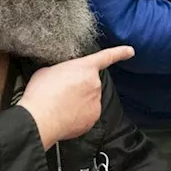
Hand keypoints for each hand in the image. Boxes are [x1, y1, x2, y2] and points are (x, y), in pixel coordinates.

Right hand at [19, 46, 134, 147]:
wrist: (40, 119)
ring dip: (78, 101)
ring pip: (89, 100)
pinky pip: (87, 114)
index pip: (106, 56)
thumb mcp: (47, 71)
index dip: (119, 52)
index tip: (130, 51)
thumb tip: (62, 77)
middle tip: (60, 93)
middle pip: (90, 83)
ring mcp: (96, 102)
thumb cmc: (40, 94)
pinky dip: (78, 115)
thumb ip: (62, 70)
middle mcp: (95, 83)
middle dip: (78, 87)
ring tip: (59, 105)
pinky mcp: (93, 118)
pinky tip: (64, 116)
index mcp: (85, 67)